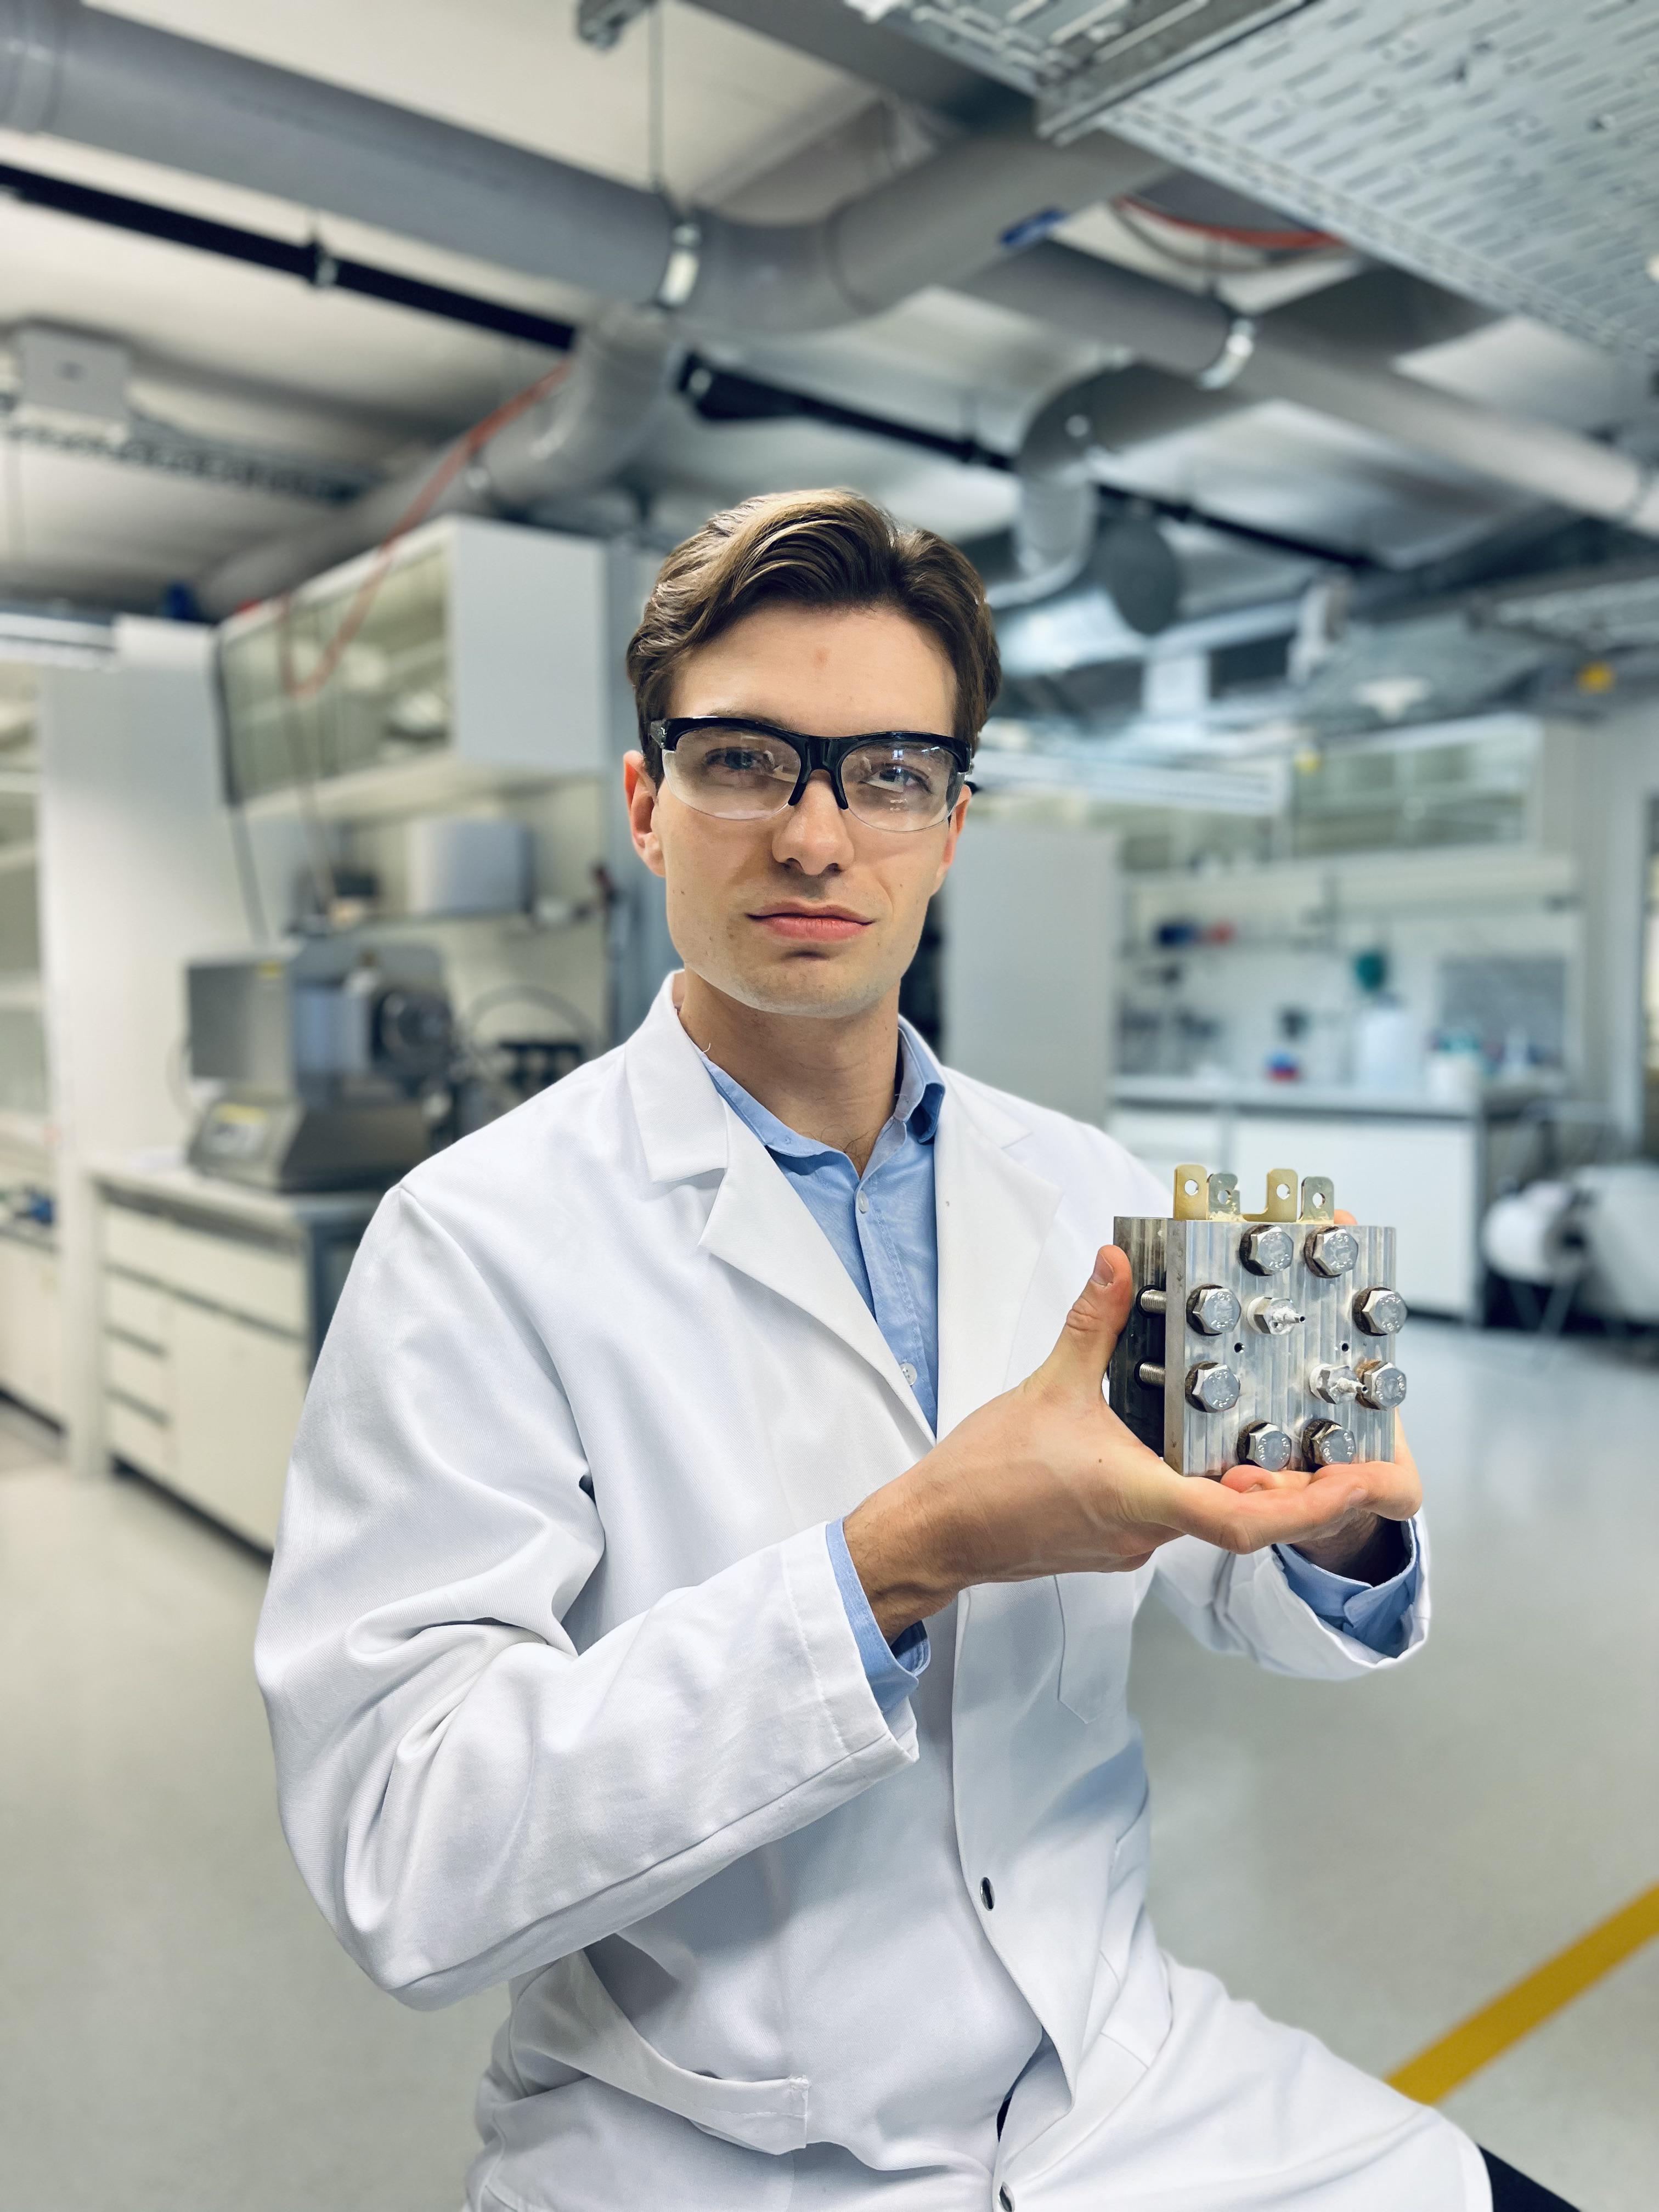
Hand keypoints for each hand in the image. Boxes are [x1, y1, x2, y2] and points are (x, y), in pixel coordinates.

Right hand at [844, 1245, 1402, 1639]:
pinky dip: (1211, 1488)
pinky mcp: (1115, 1540)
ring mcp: (1132, 1543)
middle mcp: (1146, 1532)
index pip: (1246, 1519)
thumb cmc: (984, 1476)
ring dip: (1258, 1489)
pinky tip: (1215, 1454)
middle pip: (1249, 1522)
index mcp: (1140, 1498)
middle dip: (1304, 1492)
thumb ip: (1094, 1320)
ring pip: (1217, 1521)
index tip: (1359, 1482)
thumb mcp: (1047, 1384)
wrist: (936, 1533)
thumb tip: (1117, 1263)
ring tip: (1298, 1447)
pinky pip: (1181, 1517)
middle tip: (1354, 1459)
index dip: (1313, 1504)